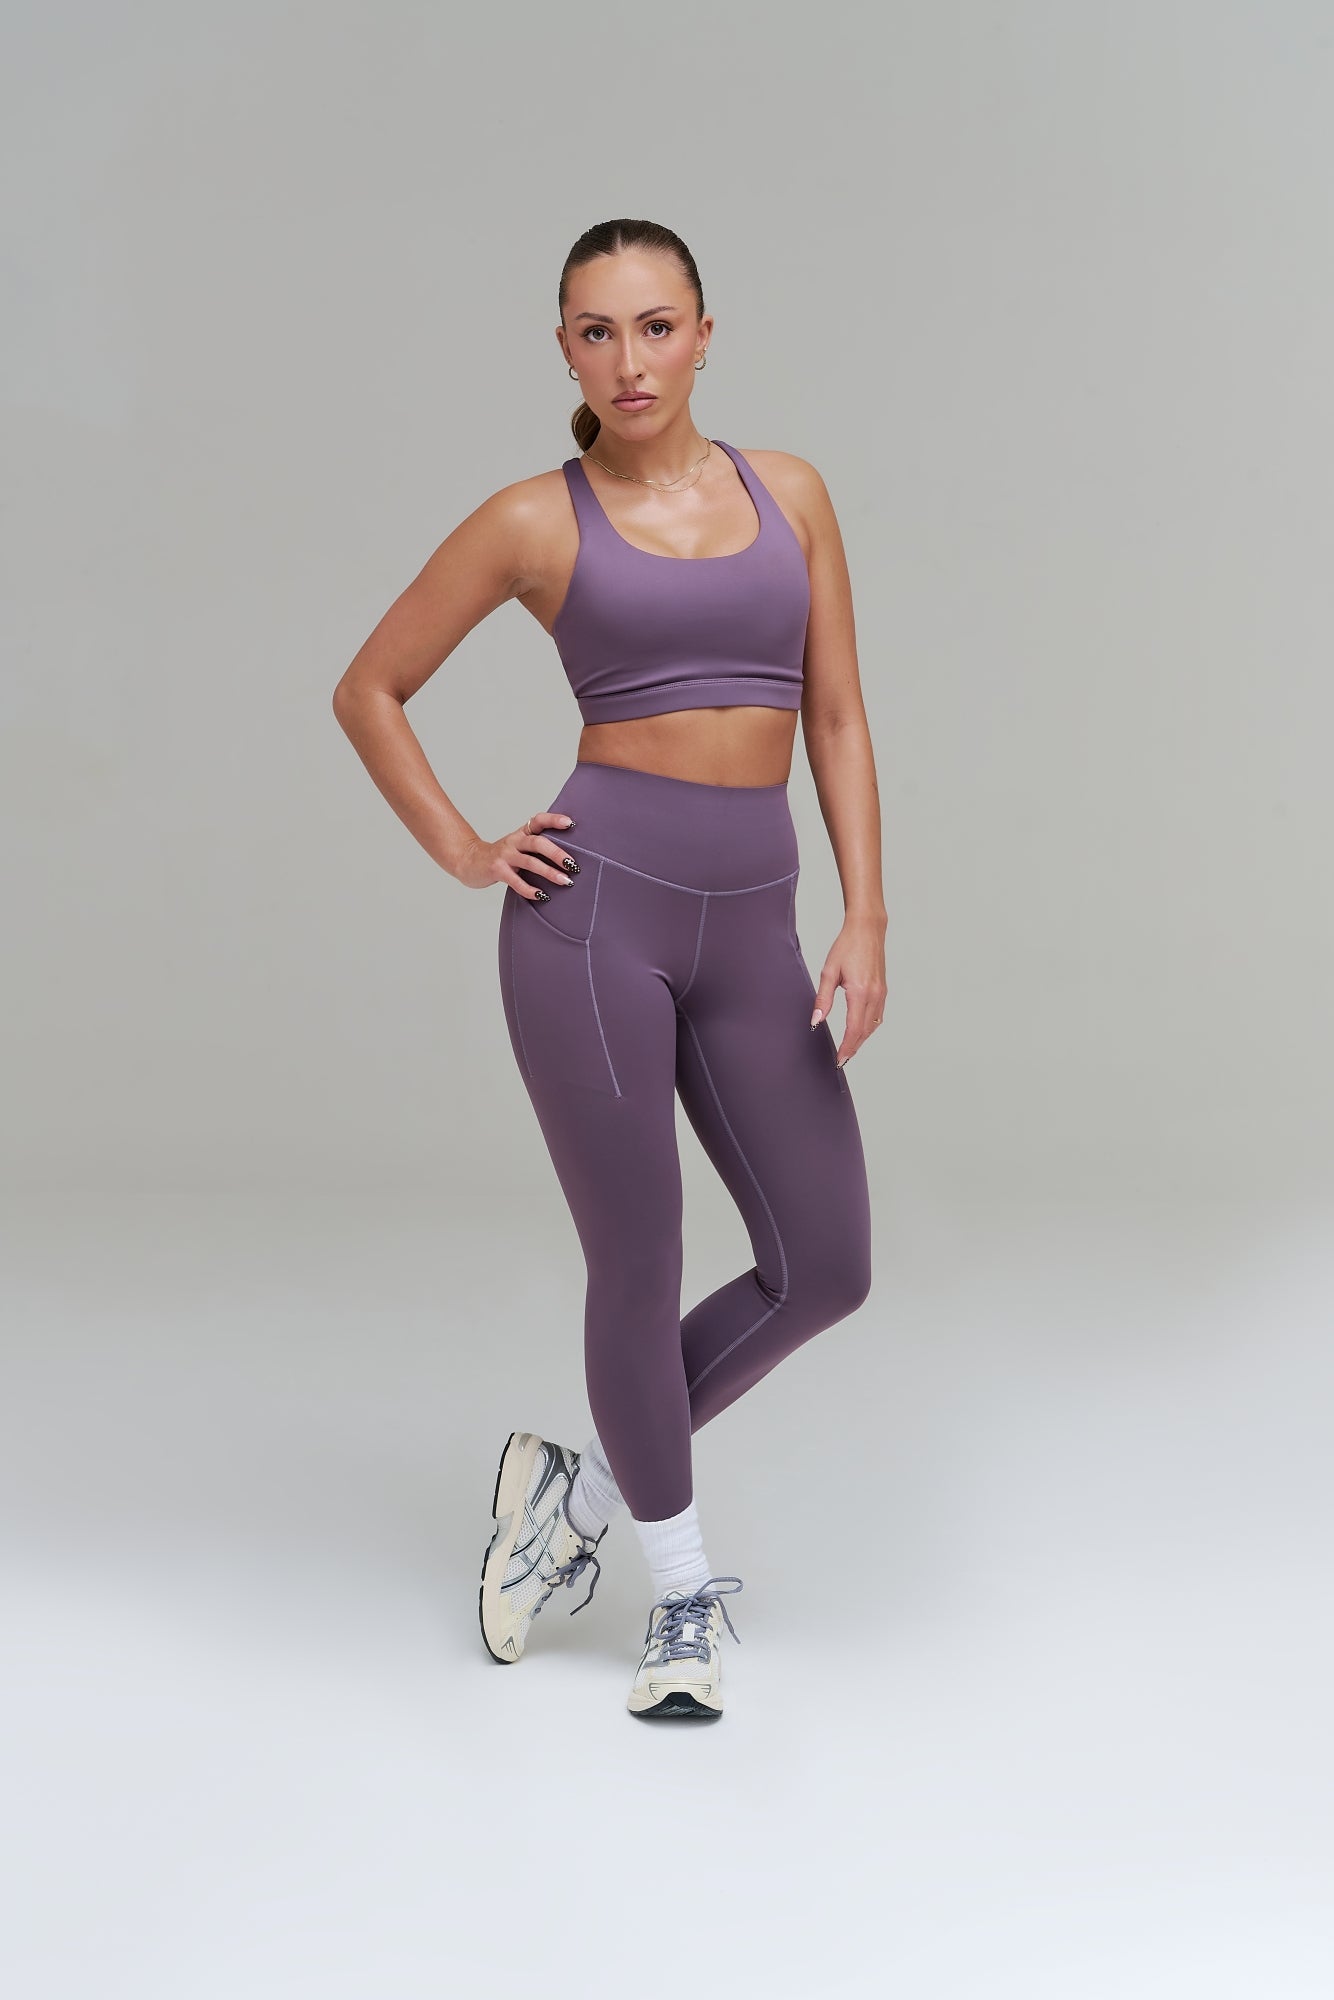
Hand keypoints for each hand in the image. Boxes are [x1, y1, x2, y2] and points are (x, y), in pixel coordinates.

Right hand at [454, 812, 579, 898]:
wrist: (470, 861)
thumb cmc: (501, 856)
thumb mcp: (518, 846)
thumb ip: (536, 847)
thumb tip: (568, 858)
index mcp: (521, 833)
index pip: (538, 821)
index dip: (554, 820)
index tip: (570, 824)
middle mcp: (514, 841)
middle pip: (537, 843)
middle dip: (557, 853)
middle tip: (573, 865)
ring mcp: (505, 855)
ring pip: (530, 862)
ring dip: (549, 872)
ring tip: (565, 881)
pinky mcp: (497, 870)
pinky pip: (516, 881)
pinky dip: (530, 889)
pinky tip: (542, 895)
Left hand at [810, 916, 886, 1069]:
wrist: (867, 929)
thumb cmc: (846, 946)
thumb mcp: (829, 972)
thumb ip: (823, 1000)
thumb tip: (816, 1021)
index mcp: (860, 992)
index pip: (854, 1029)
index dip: (846, 1047)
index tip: (839, 1058)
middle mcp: (874, 995)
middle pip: (865, 1031)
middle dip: (853, 1047)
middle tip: (842, 1059)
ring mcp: (881, 993)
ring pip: (874, 1025)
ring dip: (862, 1038)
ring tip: (849, 1048)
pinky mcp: (883, 989)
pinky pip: (878, 1015)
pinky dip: (869, 1027)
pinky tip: (861, 1030)